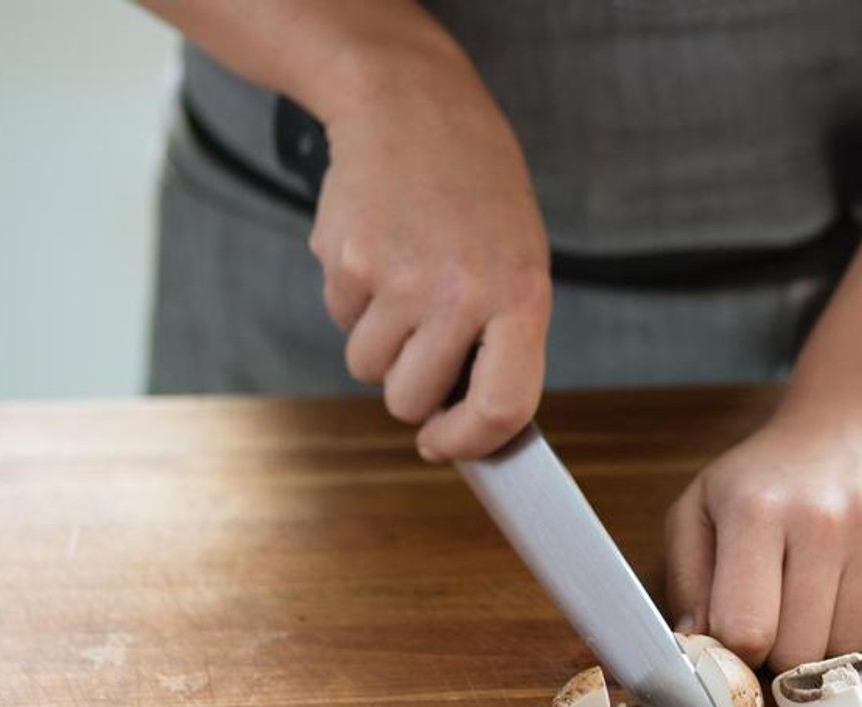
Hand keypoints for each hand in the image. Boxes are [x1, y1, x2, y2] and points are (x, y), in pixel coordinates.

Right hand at [309, 47, 550, 459]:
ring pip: (368, 368)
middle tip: (418, 345)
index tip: (444, 446)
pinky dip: (352, 300)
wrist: (411, 105)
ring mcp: (401, 279)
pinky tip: (377, 252)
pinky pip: (340, 320)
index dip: (469, 443)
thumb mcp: (519, 260)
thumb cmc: (475, 193)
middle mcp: (463, 293)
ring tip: (402, 282)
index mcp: (521, 296)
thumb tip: (467, 422)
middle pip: (412, 400)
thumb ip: (503, 339)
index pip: (501, 406)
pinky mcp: (347, 261)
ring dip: (377, 343)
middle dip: (407, 389)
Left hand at [665, 403, 861, 669]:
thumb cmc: (769, 476)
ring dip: (830, 632)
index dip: (739, 649)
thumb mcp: (703, 508)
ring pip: (850, 646)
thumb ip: (687, 580)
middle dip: (785, 647)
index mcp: (755, 511)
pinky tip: (860, 573)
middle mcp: (822, 519)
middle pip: (800, 652)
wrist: (857, 420)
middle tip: (782, 608)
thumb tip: (699, 644)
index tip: (742, 631)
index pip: (746, 631)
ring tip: (820, 585)